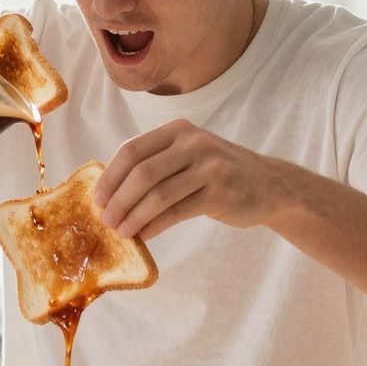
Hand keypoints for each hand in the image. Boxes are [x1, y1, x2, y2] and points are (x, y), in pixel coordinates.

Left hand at [94, 120, 281, 239]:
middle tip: (106, 220)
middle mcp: (193, 143)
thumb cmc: (219, 173)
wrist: (269, 185)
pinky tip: (145, 235)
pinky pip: (176, 211)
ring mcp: (209, 167)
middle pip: (141, 173)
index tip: (98, 199)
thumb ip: (156, 163)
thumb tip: (110, 191)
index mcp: (178, 130)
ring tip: (121, 232)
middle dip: (118, 200)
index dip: (110, 176)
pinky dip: (155, 225)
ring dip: (133, 216)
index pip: (132, 150)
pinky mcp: (219, 193)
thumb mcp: (189, 155)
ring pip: (157, 194)